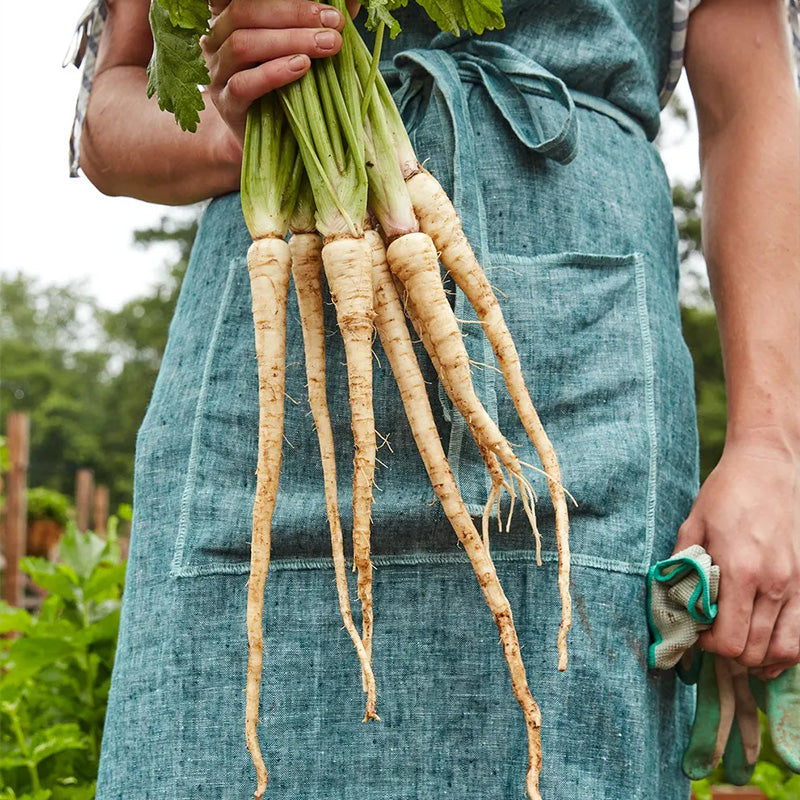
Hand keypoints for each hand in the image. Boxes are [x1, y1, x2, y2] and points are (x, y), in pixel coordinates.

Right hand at [201, 0, 347, 143]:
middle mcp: (218, 40)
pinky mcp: (226, 103)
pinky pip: (243, 84)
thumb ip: (316, 25)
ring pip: (242, 44)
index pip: (246, 0)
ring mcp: (218, 72)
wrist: (270, 141)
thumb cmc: (288, 89)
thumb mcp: (301, 50)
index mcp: (231, 18)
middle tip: (334, 25)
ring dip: (289, 40)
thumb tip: (349, 5)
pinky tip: (301, 67)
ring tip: (326, 45)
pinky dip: (273, 73)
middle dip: (294, 13)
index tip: (326, 7)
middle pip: (245, 12)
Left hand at [674, 436, 799, 677]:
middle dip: (730, 654)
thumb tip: (673, 602)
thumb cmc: (726, 493)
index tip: (696, 633)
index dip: (708, 646)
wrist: (768, 466)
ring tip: (741, 646)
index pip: (728, 639)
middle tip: (714, 639)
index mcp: (740, 571)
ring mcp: (798, 584)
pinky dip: (788, 649)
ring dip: (761, 658)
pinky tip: (768, 642)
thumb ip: (683, 566)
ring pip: (786, 651)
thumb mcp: (693, 526)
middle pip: (755, 652)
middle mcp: (774, 584)